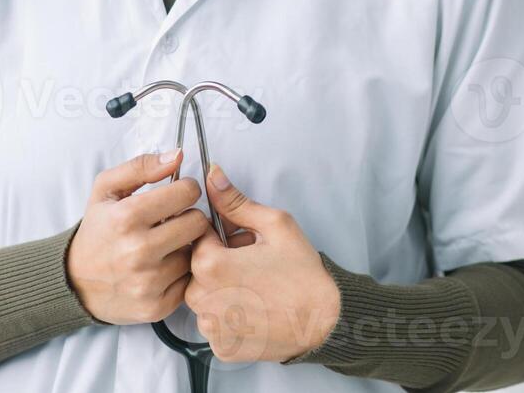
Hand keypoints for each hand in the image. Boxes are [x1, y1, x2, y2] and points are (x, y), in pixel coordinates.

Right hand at [66, 148, 211, 325]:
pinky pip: (190, 282)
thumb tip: (179, 155)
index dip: (186, 189)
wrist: (75, 282)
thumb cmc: (96, 231)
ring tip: (166, 245)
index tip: (177, 194)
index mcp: (126, 217)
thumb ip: (141, 167)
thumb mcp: (105, 189)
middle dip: (189, 217)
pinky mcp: (157, 306)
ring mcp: (149, 282)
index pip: (187, 193)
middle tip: (174, 220)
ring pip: (196, 253)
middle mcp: (139, 250)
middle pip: (198, 223)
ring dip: (185, 247)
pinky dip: (181, 273)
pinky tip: (164, 267)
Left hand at [184, 163, 340, 363]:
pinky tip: (253, 312)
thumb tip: (212, 175)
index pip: (197, 237)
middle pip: (196, 268)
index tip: (242, 243)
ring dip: (221, 290)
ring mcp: (211, 327)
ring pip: (203, 297)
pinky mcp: (222, 348)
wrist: (327, 322)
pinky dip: (229, 316)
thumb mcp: (275, 226)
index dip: (221, 235)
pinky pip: (214, 324)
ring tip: (254, 289)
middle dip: (219, 262)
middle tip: (252, 266)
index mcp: (210, 264)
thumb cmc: (303, 274)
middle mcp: (202, 299)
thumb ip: (236, 202)